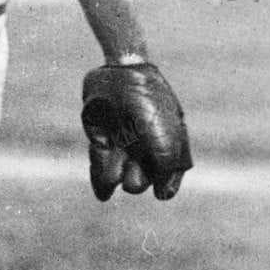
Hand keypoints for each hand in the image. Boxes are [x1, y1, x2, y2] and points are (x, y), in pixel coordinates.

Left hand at [81, 62, 193, 200]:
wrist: (120, 73)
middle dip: (137, 180)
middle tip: (134, 171)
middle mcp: (146, 146)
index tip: (160, 188)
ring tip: (114, 172)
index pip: (168, 178)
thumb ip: (168, 166)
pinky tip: (104, 193)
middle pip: (141, 180)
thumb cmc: (149, 104)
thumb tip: (163, 196)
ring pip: (119, 175)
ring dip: (117, 177)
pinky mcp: (102, 140)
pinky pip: (100, 167)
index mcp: (169, 144)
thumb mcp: (166, 136)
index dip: (164, 186)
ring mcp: (123, 143)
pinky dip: (101, 181)